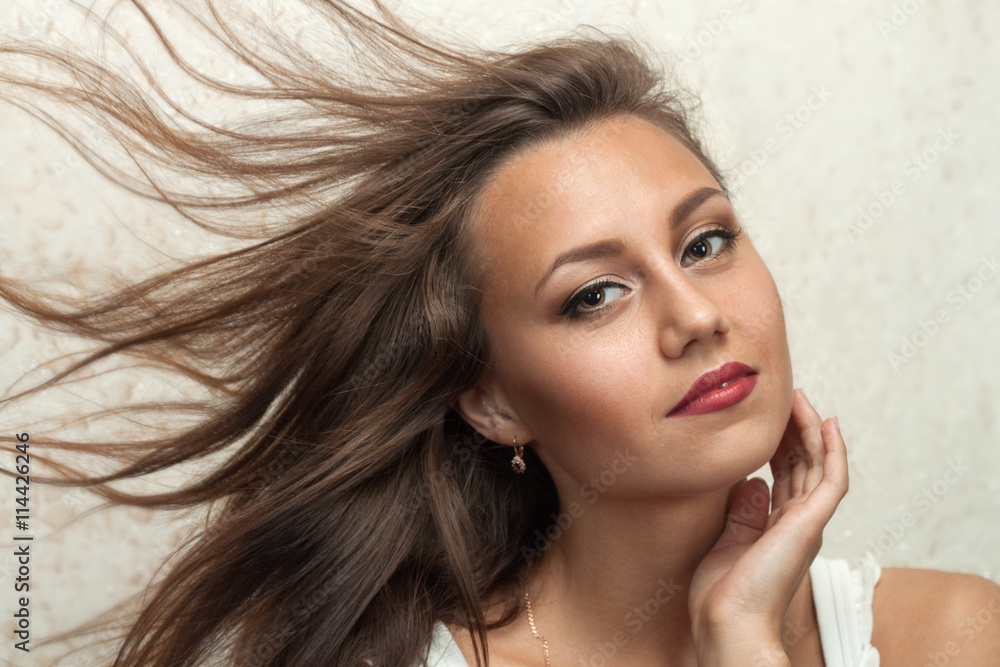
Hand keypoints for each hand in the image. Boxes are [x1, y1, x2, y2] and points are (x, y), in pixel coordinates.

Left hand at [688, 388, 847, 664]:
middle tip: (786, 398)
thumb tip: (752, 483)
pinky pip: (831, 480)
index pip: (784, 477)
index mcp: (777, 529)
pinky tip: (827, 423)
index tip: (770, 421)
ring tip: (800, 399)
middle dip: (795, 431)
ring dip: (810, 430)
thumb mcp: (726, 541)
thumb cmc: (721, 594)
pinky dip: (833, 450)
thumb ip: (741, 513)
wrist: (727, 622)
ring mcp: (807, 523)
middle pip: (803, 466)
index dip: (780, 446)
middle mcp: (797, 524)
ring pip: (818, 465)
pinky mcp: (810, 524)